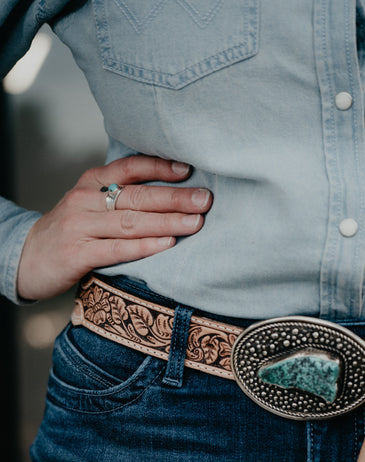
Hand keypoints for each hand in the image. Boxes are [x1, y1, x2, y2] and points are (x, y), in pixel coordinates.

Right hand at [16, 155, 211, 300]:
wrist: (26, 258)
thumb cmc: (71, 232)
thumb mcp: (90, 205)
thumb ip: (120, 197)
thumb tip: (171, 192)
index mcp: (91, 183)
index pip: (129, 169)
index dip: (159, 167)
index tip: (188, 170)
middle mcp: (85, 200)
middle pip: (137, 196)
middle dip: (175, 198)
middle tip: (205, 200)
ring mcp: (80, 227)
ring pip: (130, 222)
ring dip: (167, 222)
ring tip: (195, 223)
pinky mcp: (77, 254)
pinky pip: (117, 248)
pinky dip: (144, 246)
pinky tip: (167, 244)